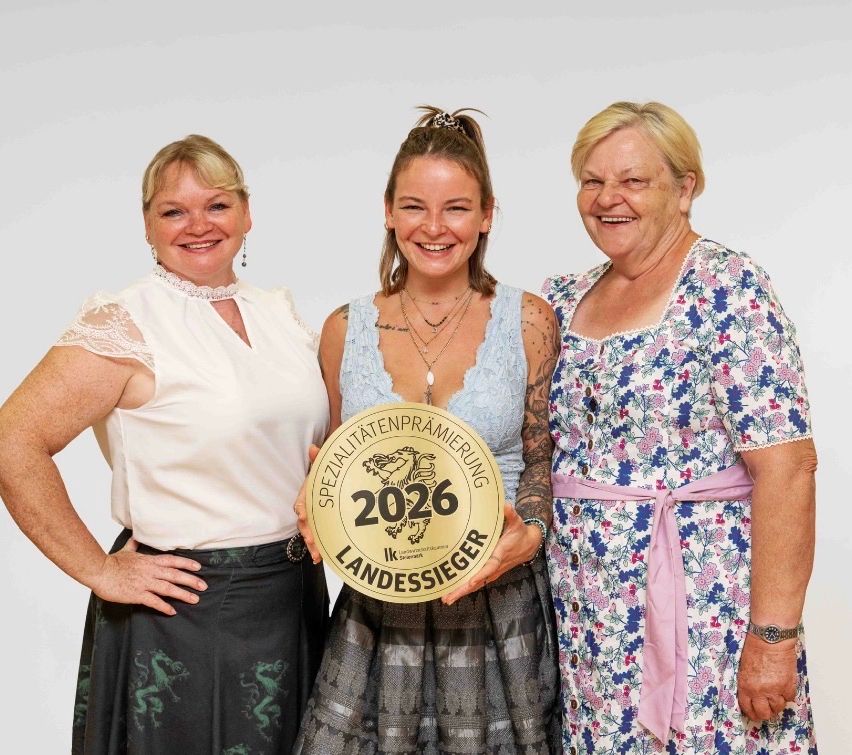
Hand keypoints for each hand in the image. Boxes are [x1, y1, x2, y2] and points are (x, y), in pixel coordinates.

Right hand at [90, 538, 205, 615]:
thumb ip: (134, 545)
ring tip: (195, 599)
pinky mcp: (137, 594)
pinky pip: (154, 601)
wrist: (100, 571)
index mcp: (150, 561)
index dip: (187, 564)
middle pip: (175, 575)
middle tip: (204, 586)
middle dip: (191, 580)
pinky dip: (164, 606)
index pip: (173, 561)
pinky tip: (172, 611)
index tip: (198, 568)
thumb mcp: (126, 551)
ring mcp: (145, 582)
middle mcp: (151, 571)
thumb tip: (136, 537)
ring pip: (168, 588)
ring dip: (183, 594)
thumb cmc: (112, 562)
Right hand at [294, 444, 321, 563]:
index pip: (302, 500)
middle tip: (312, 539)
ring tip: (317, 555)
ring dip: (312, 543)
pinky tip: (320, 558)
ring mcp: (315, 516)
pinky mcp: (323, 525)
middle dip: (307, 531)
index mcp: (309, 492)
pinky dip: (319, 548)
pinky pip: (318, 537)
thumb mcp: (326, 464)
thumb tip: (313, 448)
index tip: (304, 514)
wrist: (336, 477)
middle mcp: (310, 506)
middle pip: (305, 521)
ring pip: (310, 532)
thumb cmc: (329, 472)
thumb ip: (320, 458)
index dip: (303, 507)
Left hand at [441, 503, 541, 605]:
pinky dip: (465, 588)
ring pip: (476, 584)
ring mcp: (492, 571)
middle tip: (448, 598)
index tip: (471, 581)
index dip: (481, 574)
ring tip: (446, 599)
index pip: (490, 566)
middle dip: (463, 589)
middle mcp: (495, 566)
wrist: (529, 544)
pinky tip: (453, 592)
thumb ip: (511, 514)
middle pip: (478, 580)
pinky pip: (476, 582)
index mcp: (500, 554)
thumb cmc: (520, 532)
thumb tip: (506, 506)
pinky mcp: (490, 572)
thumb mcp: (517, 521)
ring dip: (461, 592)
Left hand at [737, 632, 797, 721]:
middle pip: (764, 713)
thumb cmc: (754, 648)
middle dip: (764, 713)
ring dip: (776, 705)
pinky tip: (783, 689)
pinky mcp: (788, 685)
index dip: (751, 713)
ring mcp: (775, 689)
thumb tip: (751, 694)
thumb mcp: (743, 667)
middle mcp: (760, 691)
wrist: (770, 639)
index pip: (747, 708)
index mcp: (746, 686)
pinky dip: (787, 695)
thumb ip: (747, 683)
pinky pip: (789, 698)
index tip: (753, 713)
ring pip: (778, 708)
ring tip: (775, 698)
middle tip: (766, 709)